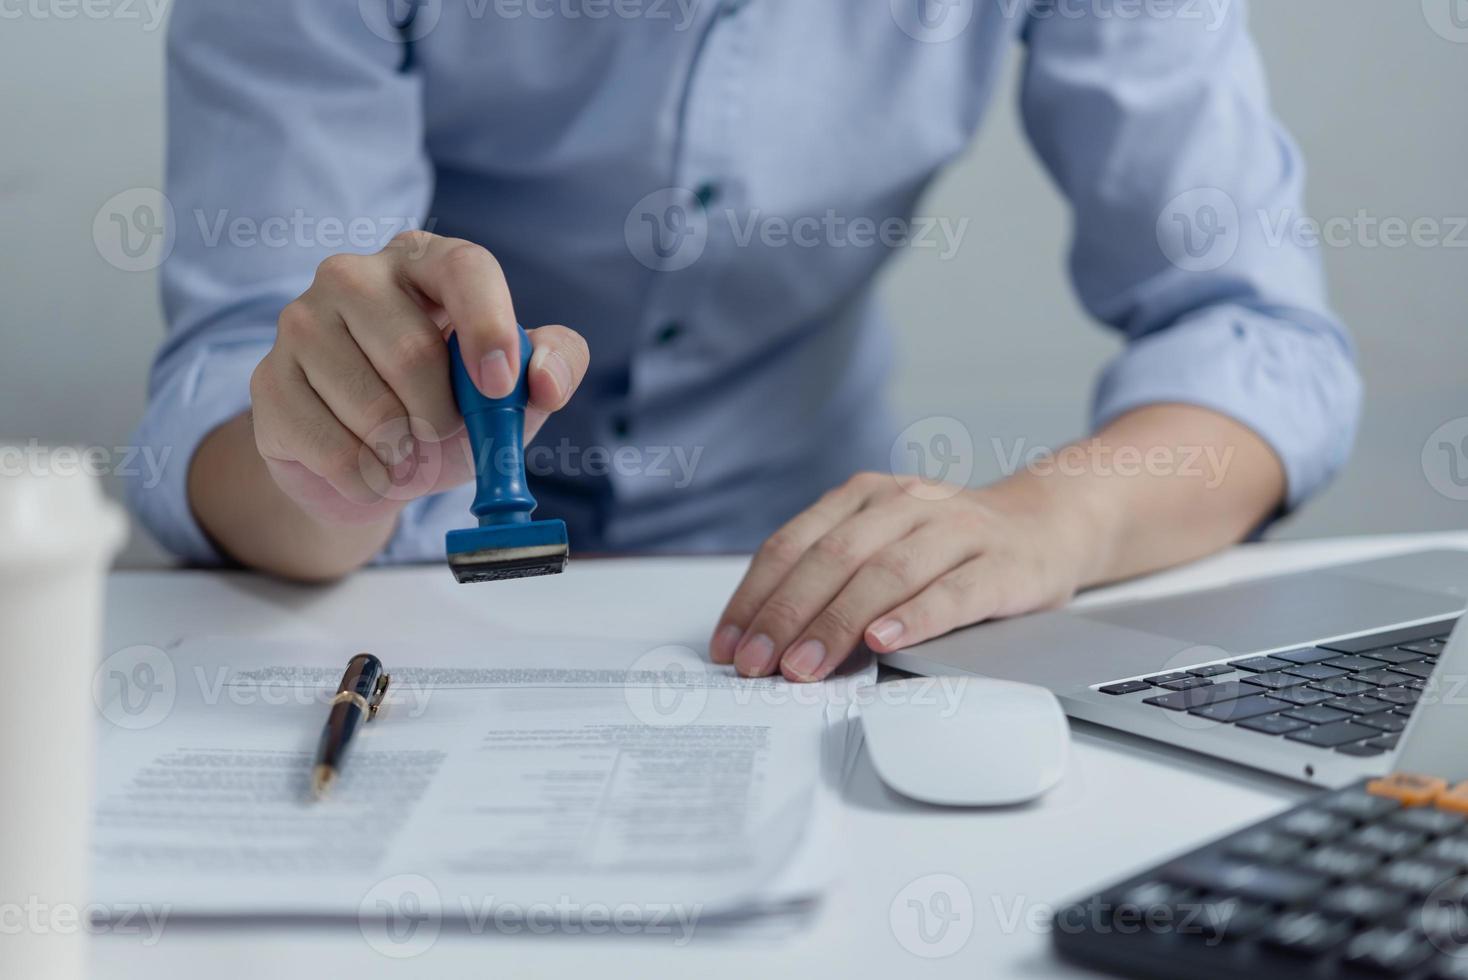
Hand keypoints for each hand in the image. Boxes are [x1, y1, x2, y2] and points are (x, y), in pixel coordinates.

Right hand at [249, 232, 589, 524]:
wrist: (375, 460)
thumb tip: (545, 380)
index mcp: (425, 262)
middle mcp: (354, 276)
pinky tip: (371, 470)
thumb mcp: (513, 387)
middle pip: (411, 350)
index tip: (501, 384)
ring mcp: (301, 322)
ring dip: (403, 453)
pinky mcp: (269, 379)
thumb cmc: (451, 405)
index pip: (464, 268)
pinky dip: (366, 477)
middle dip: (442, 416)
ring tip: (406, 454)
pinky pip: (328, 446)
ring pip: (367, 404)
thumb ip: (554, 365)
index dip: (488, 325)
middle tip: (444, 437)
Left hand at [709, 472, 1099, 681]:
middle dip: (787, 615)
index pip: (793, 544)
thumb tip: (763, 637)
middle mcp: (905, 503)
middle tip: (758, 663)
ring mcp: (955, 529)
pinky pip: (953, 591)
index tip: (729, 643)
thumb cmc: (949, 545)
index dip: (755, 596)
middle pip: (833, 558)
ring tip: (806, 665)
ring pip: (886, 573)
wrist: (1044, 523)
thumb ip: (833, 576)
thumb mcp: (883, 543)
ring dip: (838, 622)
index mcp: (864, 497)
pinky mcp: (1001, 564)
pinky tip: (884, 640)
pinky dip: (914, 616)